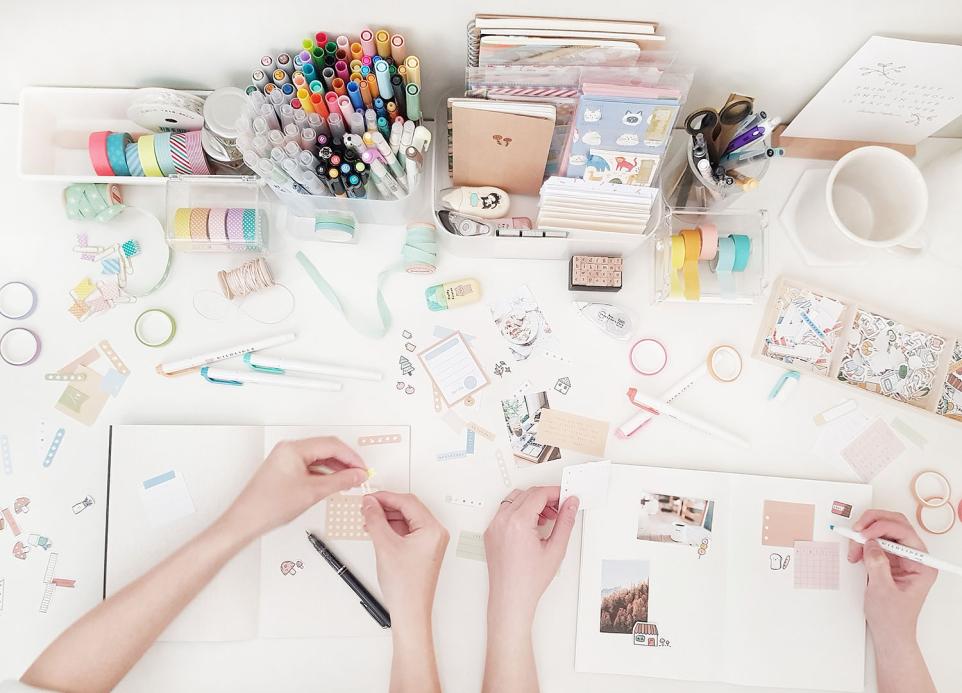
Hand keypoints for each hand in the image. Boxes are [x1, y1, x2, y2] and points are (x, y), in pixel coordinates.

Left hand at [221, 437, 367, 541]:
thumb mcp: (312, 492)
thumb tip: (356, 475)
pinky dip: (324, 473)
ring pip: (319, 458)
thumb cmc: (268, 506)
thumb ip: (339, 481)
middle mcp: (289, 449)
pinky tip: (333, 483)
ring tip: (349, 480)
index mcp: (293, 448)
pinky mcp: (285, 469)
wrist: (245, 521)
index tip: (362, 469)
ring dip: (336, 468)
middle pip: (326, 448)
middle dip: (345, 461)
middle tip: (359, 474)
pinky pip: (310, 466)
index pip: (331, 445)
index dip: (351, 457)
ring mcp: (286, 459)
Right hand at [362, 492, 448, 624]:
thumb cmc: (405, 586)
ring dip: (387, 518)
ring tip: (369, 519)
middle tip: (367, 507)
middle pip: (408, 509)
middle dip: (386, 507)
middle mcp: (435, 534)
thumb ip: (376, 520)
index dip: (386, 497)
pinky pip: (406, 531)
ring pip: (406, 520)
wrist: (410, 612)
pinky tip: (377, 530)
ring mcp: (430, 542)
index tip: (369, 498)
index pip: (408, 502)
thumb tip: (370, 504)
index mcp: (432, 529)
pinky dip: (391, 529)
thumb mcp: (385, 546)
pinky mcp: (423, 550)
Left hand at [484, 486, 578, 622]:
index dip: (555, 492)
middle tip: (559, 509)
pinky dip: (519, 512)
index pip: (538, 494)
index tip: (565, 496)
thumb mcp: (555, 549)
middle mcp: (502, 521)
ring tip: (546, 519)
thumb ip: (565, 521)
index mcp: (518, 523)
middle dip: (545, 498)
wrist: (511, 597)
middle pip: (526, 494)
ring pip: (514, 500)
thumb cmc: (529, 580)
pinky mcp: (490, 532)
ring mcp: (493, 526)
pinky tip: (531, 526)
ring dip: (531, 503)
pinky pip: (504, 511)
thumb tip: (571, 504)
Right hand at [847, 510, 937, 643]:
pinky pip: (875, 541)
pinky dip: (863, 543)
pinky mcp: (889, 560)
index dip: (882, 527)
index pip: (904, 533)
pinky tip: (856, 553)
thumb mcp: (882, 590)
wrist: (889, 633)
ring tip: (854, 548)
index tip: (863, 533)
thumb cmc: (892, 618)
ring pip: (883, 530)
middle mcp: (913, 557)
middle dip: (873, 524)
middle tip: (856, 530)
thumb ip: (877, 563)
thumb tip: (870, 542)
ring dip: (865, 534)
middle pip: (895, 525)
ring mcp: (901, 558)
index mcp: (921, 564)